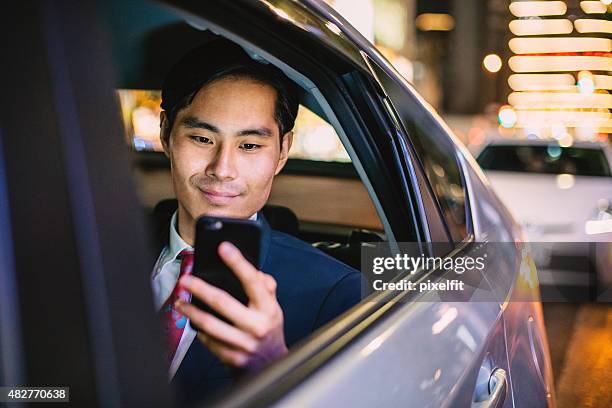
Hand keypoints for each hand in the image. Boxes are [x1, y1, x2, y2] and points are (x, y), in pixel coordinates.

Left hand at [175, 241, 286, 370]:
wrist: (272, 365)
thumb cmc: (268, 330)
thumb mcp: (274, 308)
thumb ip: (266, 288)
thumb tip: (256, 272)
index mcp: (268, 309)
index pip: (253, 281)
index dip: (238, 262)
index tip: (224, 248)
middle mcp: (257, 326)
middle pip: (223, 302)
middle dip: (201, 288)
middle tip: (186, 279)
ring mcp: (244, 344)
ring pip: (210, 324)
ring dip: (191, 311)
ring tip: (180, 302)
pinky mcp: (232, 358)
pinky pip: (209, 341)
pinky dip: (199, 330)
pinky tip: (193, 321)